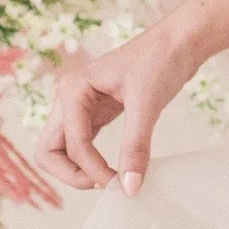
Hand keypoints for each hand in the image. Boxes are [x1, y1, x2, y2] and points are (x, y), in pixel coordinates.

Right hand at [41, 17, 200, 199]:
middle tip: (105, 185)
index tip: (121, 185)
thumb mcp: (147, 105)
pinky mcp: (95, 113)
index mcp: (72, 89)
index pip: (73, 145)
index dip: (94, 171)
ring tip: (112, 181)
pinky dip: (92, 162)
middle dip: (71, 174)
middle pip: (49, 151)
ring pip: (62, 151)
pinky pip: (82, 145)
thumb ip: (136, 147)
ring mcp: (79, 106)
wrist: (180, 40)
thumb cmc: (161, 59)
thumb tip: (129, 187)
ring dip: (79, 171)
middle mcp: (68, 97)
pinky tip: (115, 170)